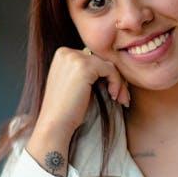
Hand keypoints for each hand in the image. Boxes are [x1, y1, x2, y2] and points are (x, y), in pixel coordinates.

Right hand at [26, 47, 129, 176]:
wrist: (55, 124)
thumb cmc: (68, 110)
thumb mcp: (76, 84)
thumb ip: (88, 72)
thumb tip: (114, 68)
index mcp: (63, 54)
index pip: (93, 58)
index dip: (106, 75)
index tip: (114, 92)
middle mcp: (66, 52)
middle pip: (102, 60)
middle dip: (115, 78)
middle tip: (122, 97)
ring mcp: (74, 58)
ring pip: (108, 64)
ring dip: (119, 82)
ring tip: (120, 99)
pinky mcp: (84, 67)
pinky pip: (110, 70)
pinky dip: (117, 83)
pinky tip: (113, 96)